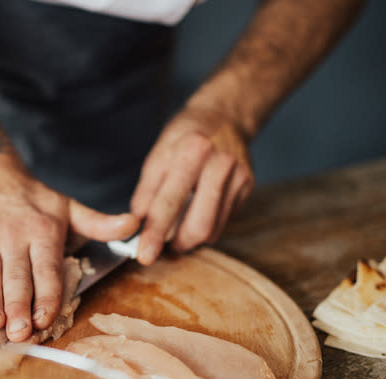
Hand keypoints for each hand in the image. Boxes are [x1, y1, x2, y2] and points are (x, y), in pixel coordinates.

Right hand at [0, 170, 138, 341]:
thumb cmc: (34, 201)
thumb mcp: (70, 208)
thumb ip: (100, 224)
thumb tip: (135, 224)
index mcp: (43, 231)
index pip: (46, 269)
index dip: (45, 295)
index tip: (44, 319)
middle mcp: (14, 235)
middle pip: (16, 276)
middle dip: (17, 306)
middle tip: (19, 332)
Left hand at [131, 107, 253, 264]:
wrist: (224, 116)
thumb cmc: (185, 136)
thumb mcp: (158, 154)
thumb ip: (147, 191)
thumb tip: (138, 225)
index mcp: (193, 151)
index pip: (169, 203)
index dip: (154, 233)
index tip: (144, 255)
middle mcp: (220, 164)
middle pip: (199, 225)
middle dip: (177, 244)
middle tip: (161, 248)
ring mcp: (238, 177)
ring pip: (213, 229)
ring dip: (189, 238)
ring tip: (176, 233)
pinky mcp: (247, 187)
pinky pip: (223, 221)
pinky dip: (205, 226)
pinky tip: (195, 216)